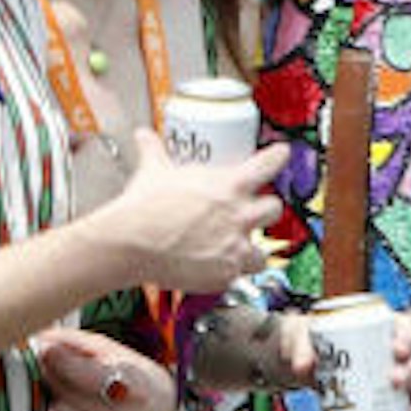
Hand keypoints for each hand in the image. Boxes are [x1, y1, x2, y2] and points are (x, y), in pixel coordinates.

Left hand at [32, 326, 173, 410]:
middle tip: (71, 375)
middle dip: (60, 378)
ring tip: (79, 399)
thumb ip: (76, 343)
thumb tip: (41, 342)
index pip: (84, 373)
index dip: (60, 358)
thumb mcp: (114, 352)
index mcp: (136, 388)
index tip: (49, 351)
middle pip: (67, 392)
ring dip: (61, 402)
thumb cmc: (134, 378)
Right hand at [98, 128, 282, 294]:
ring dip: (252, 249)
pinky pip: (238, 274)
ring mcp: (235, 247)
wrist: (129, 243)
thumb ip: (154, 151)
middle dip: (264, 210)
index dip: (278, 157)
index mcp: (230, 185)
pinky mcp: (225, 274)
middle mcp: (240, 215)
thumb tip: (144, 136)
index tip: (281, 154)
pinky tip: (213, 266)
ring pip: (263, 250)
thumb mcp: (153, 171)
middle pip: (274, 209)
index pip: (270, 164)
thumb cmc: (142, 207)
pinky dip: (229, 271)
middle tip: (248, 213)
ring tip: (234, 248)